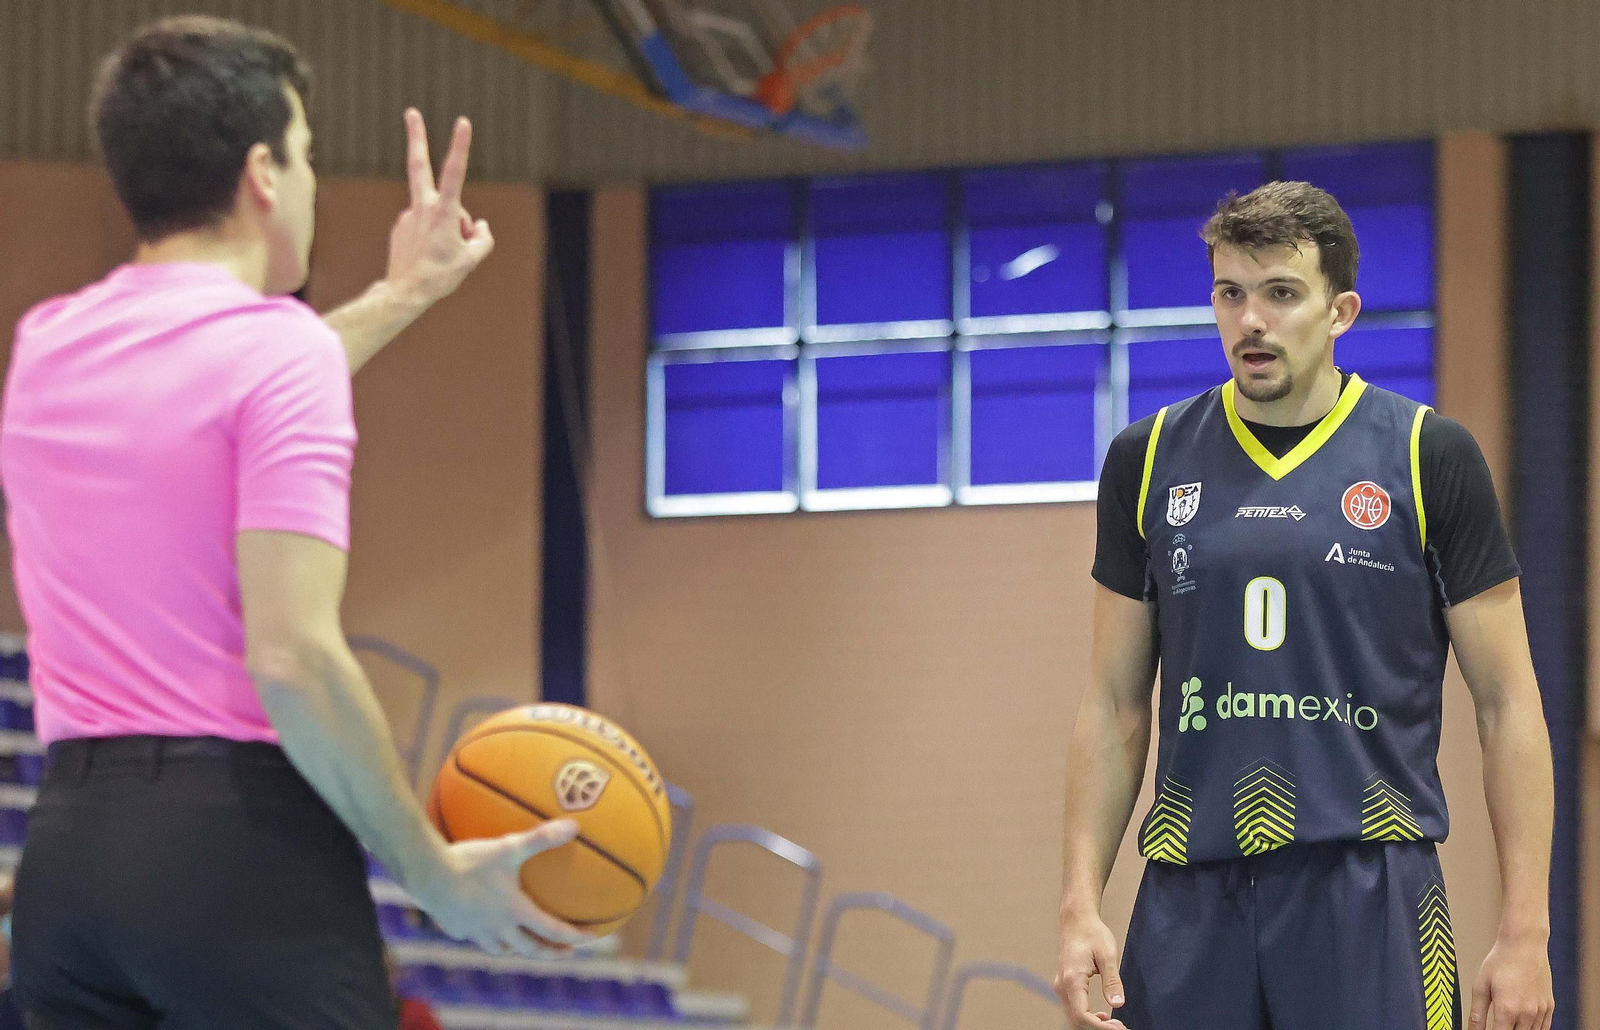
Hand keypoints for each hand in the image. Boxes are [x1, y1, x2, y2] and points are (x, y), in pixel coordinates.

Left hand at [385, 108, 494, 309]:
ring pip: (438, 211)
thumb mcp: (472, 259)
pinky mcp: (401, 225)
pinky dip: (433, 235)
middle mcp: (423, 207)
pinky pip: (425, 224)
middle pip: (420, 165)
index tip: (463, 121)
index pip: (455, 172)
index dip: (461, 145)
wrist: (406, 292)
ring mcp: (409, 215)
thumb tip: (479, 226)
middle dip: (416, 136)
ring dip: (448, 227)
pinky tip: (429, 254)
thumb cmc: (441, 276)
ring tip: (444, 255)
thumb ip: (483, 238)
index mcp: (443, 212)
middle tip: (411, 111)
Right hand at [411, 818, 590, 956]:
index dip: (574, 936)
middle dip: (551, 953)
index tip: (591, 939)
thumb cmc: (471, 860)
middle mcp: (498, 928)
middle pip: (530, 950)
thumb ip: (542, 838)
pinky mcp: (455, 928)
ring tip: (525, 944)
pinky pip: (475, 938)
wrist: (426, 874)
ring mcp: (475, 931)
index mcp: (515, 912)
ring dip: (518, 949)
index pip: (552, 930)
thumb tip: (575, 826)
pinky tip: (484, 926)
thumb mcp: (509, 847)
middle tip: (566, 953)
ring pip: (501, 949)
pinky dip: (486, 937)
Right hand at [1055, 912, 1129, 1029]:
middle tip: (1120, 1026)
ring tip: (1114, 1023)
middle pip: (1076, 1019)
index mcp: (1072, 979)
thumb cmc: (1092, 933)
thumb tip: (1118, 1004)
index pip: (1082, 1015)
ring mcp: (1061, 986)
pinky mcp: (1065, 985)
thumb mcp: (1107, 955)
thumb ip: (1112, 981)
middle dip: (1098, 1027)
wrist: (1077, 920)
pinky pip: (1073, 1008)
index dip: (1100, 1027)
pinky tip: (1102, 1015)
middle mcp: (1062, 985)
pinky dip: (1088, 1016)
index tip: (1119, 1028)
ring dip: (1093, 1023)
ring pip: (1074, 1016)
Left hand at [1469, 934, 1553, 1029]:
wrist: (1524, 944)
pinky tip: (1523, 1026)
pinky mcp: (1549, 1007)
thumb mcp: (1480, 986)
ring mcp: (1540, 1011)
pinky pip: (1544, 1029)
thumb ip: (1476, 1013)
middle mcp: (1527, 1014)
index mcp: (1507, 1010)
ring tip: (1508, 1024)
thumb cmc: (1501, 961)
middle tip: (1498, 1025)